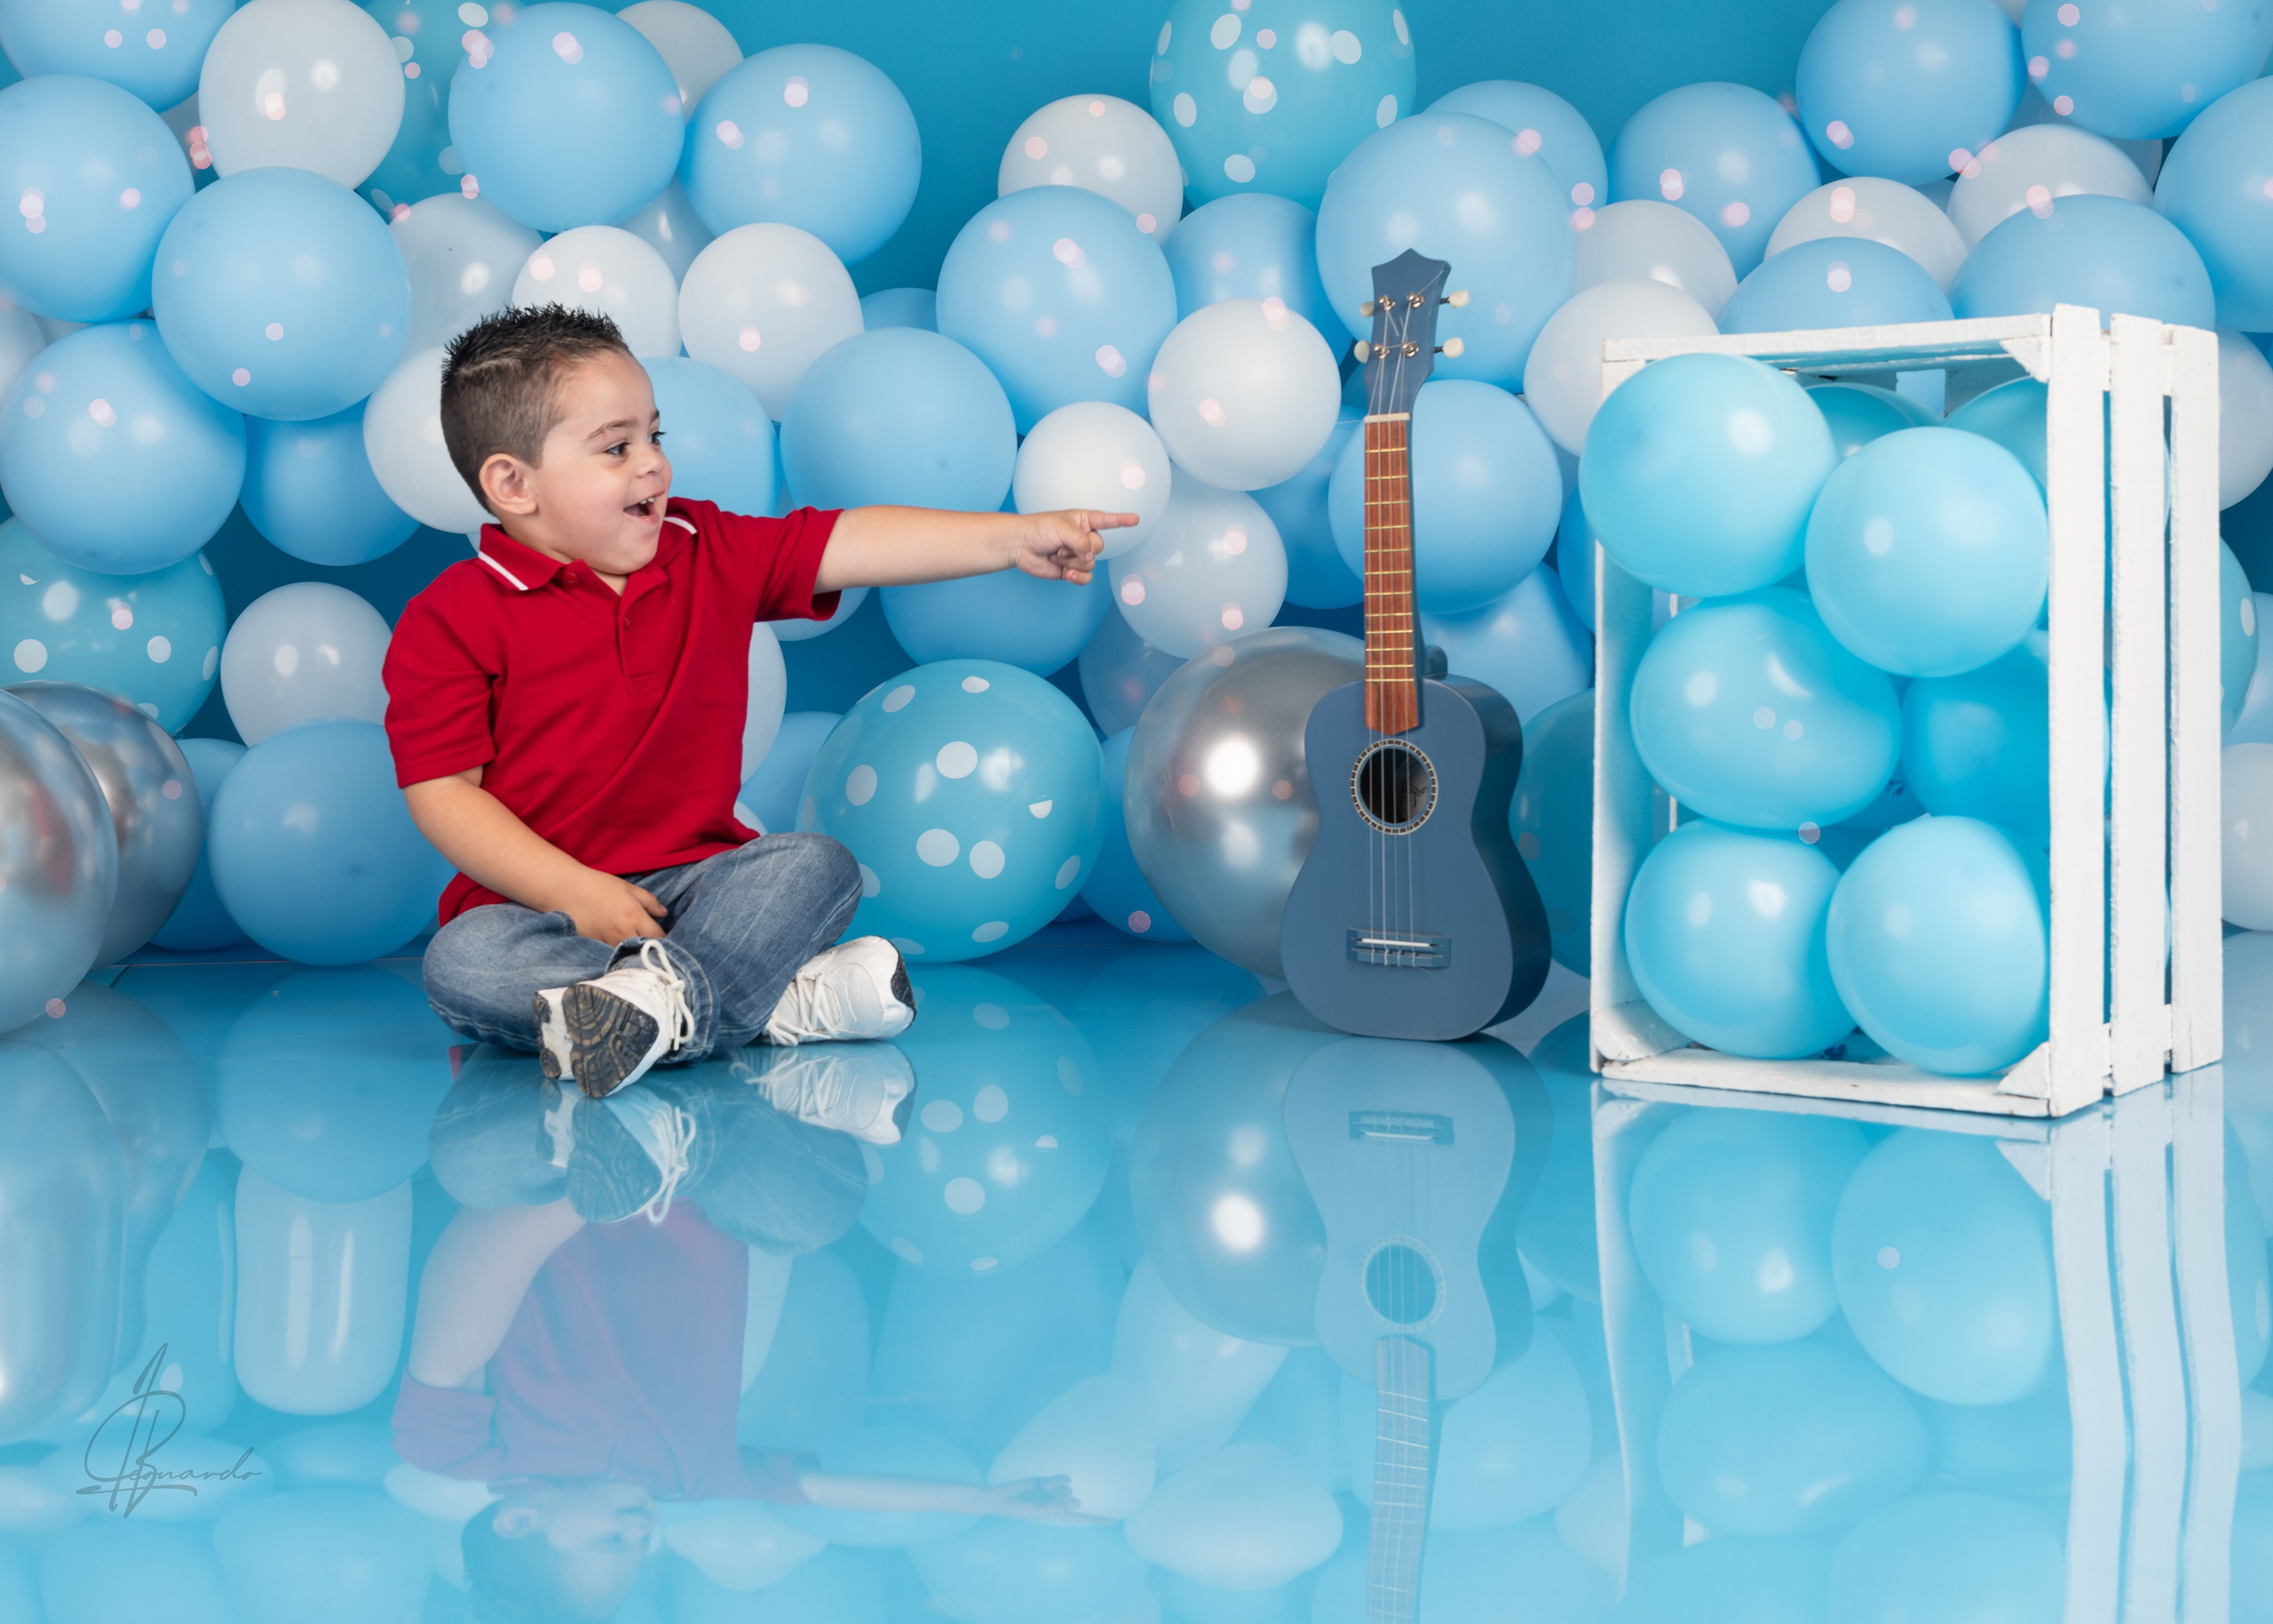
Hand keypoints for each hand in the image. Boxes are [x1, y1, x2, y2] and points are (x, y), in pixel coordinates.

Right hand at [556, 869, 667, 944]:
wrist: (566, 890)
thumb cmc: (599, 885)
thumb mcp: (628, 888)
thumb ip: (650, 902)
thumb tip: (664, 914)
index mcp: (635, 917)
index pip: (659, 937)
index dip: (667, 939)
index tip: (667, 939)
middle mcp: (623, 933)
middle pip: (646, 950)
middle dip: (653, 950)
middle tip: (657, 947)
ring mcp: (607, 943)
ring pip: (628, 955)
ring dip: (635, 954)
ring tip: (639, 950)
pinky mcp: (594, 947)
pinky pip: (611, 955)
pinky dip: (618, 954)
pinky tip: (619, 950)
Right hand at [971, 1475, 1110, 1524]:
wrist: (1004, 1496)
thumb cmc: (1019, 1508)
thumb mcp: (1037, 1511)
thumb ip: (1055, 1508)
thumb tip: (1073, 1502)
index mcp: (1058, 1516)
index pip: (1082, 1518)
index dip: (1098, 1519)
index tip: (1115, 1521)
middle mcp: (1059, 1504)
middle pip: (1073, 1501)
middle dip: (1061, 1500)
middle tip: (1043, 1501)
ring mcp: (1055, 1491)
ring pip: (1067, 1488)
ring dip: (1053, 1490)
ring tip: (1037, 1493)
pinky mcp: (1048, 1480)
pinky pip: (1060, 1479)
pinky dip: (1055, 1481)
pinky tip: (1044, 1483)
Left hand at [1015, 510, 1137, 584]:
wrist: (1021, 546)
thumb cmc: (1039, 529)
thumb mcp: (1063, 528)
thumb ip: (1081, 541)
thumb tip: (1090, 557)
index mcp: (1084, 520)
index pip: (1107, 520)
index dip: (1122, 520)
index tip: (1136, 519)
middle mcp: (1084, 537)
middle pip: (1099, 547)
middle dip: (1081, 548)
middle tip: (1061, 545)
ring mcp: (1078, 554)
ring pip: (1091, 563)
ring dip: (1073, 561)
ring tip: (1056, 555)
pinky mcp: (1071, 570)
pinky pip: (1086, 576)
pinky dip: (1078, 576)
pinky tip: (1067, 573)